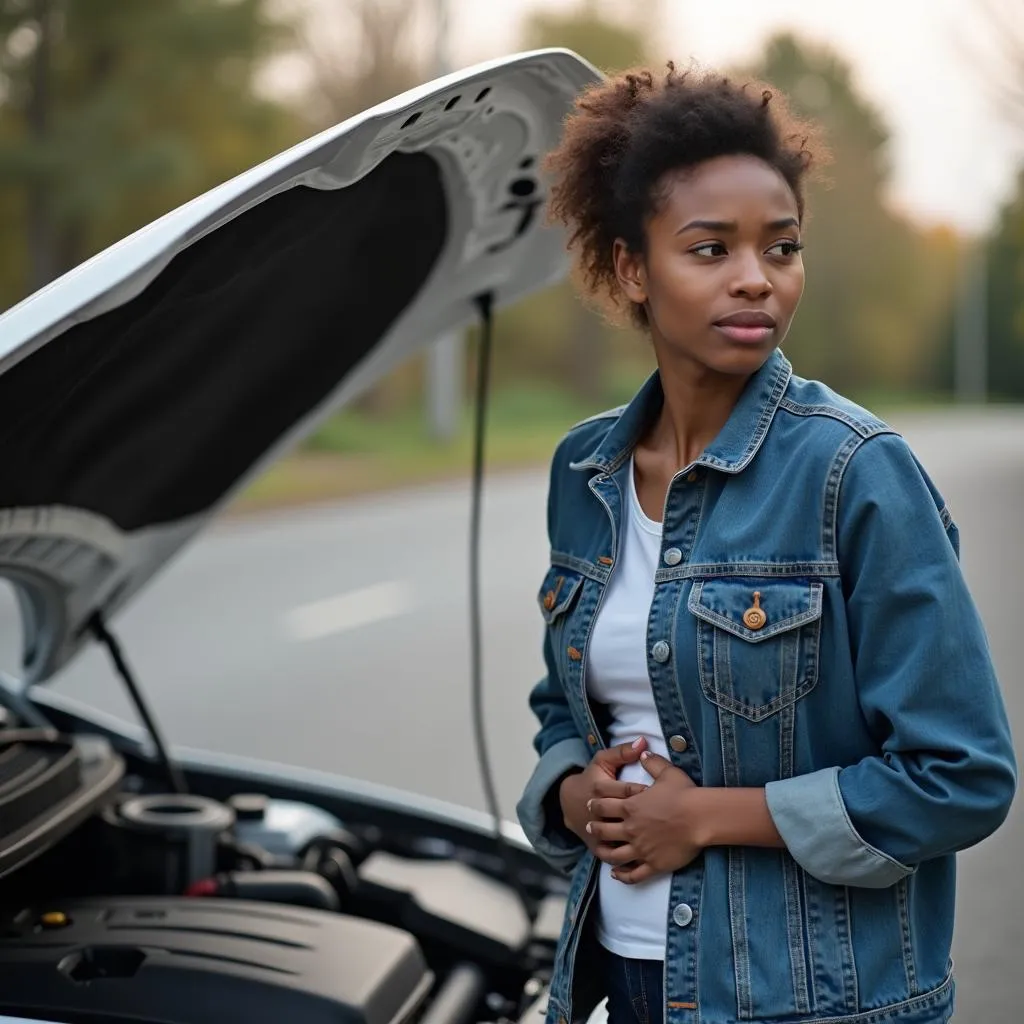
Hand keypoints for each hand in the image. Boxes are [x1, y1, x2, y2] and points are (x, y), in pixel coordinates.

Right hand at [559, 739, 650, 856]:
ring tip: (656, 839)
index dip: (645, 792)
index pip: (627, 791)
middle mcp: (597, 813)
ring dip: (637, 841)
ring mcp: (596, 832)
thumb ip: (622, 751)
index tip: (659, 793)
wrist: (569, 801)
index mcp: (599, 789)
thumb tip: (643, 741)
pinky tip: (644, 858)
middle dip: (645, 818)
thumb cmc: (592, 778)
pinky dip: (626, 860)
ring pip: (619, 839)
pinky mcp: (596, 847)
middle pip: (625, 817)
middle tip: (663, 817)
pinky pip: (613, 857)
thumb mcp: (602, 761)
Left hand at [586, 750, 702, 883]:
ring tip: (598, 850)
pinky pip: (633, 874)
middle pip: (604, 830)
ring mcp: (641, 849)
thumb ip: (652, 762)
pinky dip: (622, 876)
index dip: (595, 804)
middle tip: (589, 827)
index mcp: (631, 807)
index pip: (604, 805)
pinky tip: (616, 874)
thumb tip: (642, 751)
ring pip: (614, 854)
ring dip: (603, 852)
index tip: (589, 804)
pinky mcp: (653, 864)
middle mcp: (631, 829)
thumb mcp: (667, 772)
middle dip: (594, 828)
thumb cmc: (684, 794)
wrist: (701, 818)